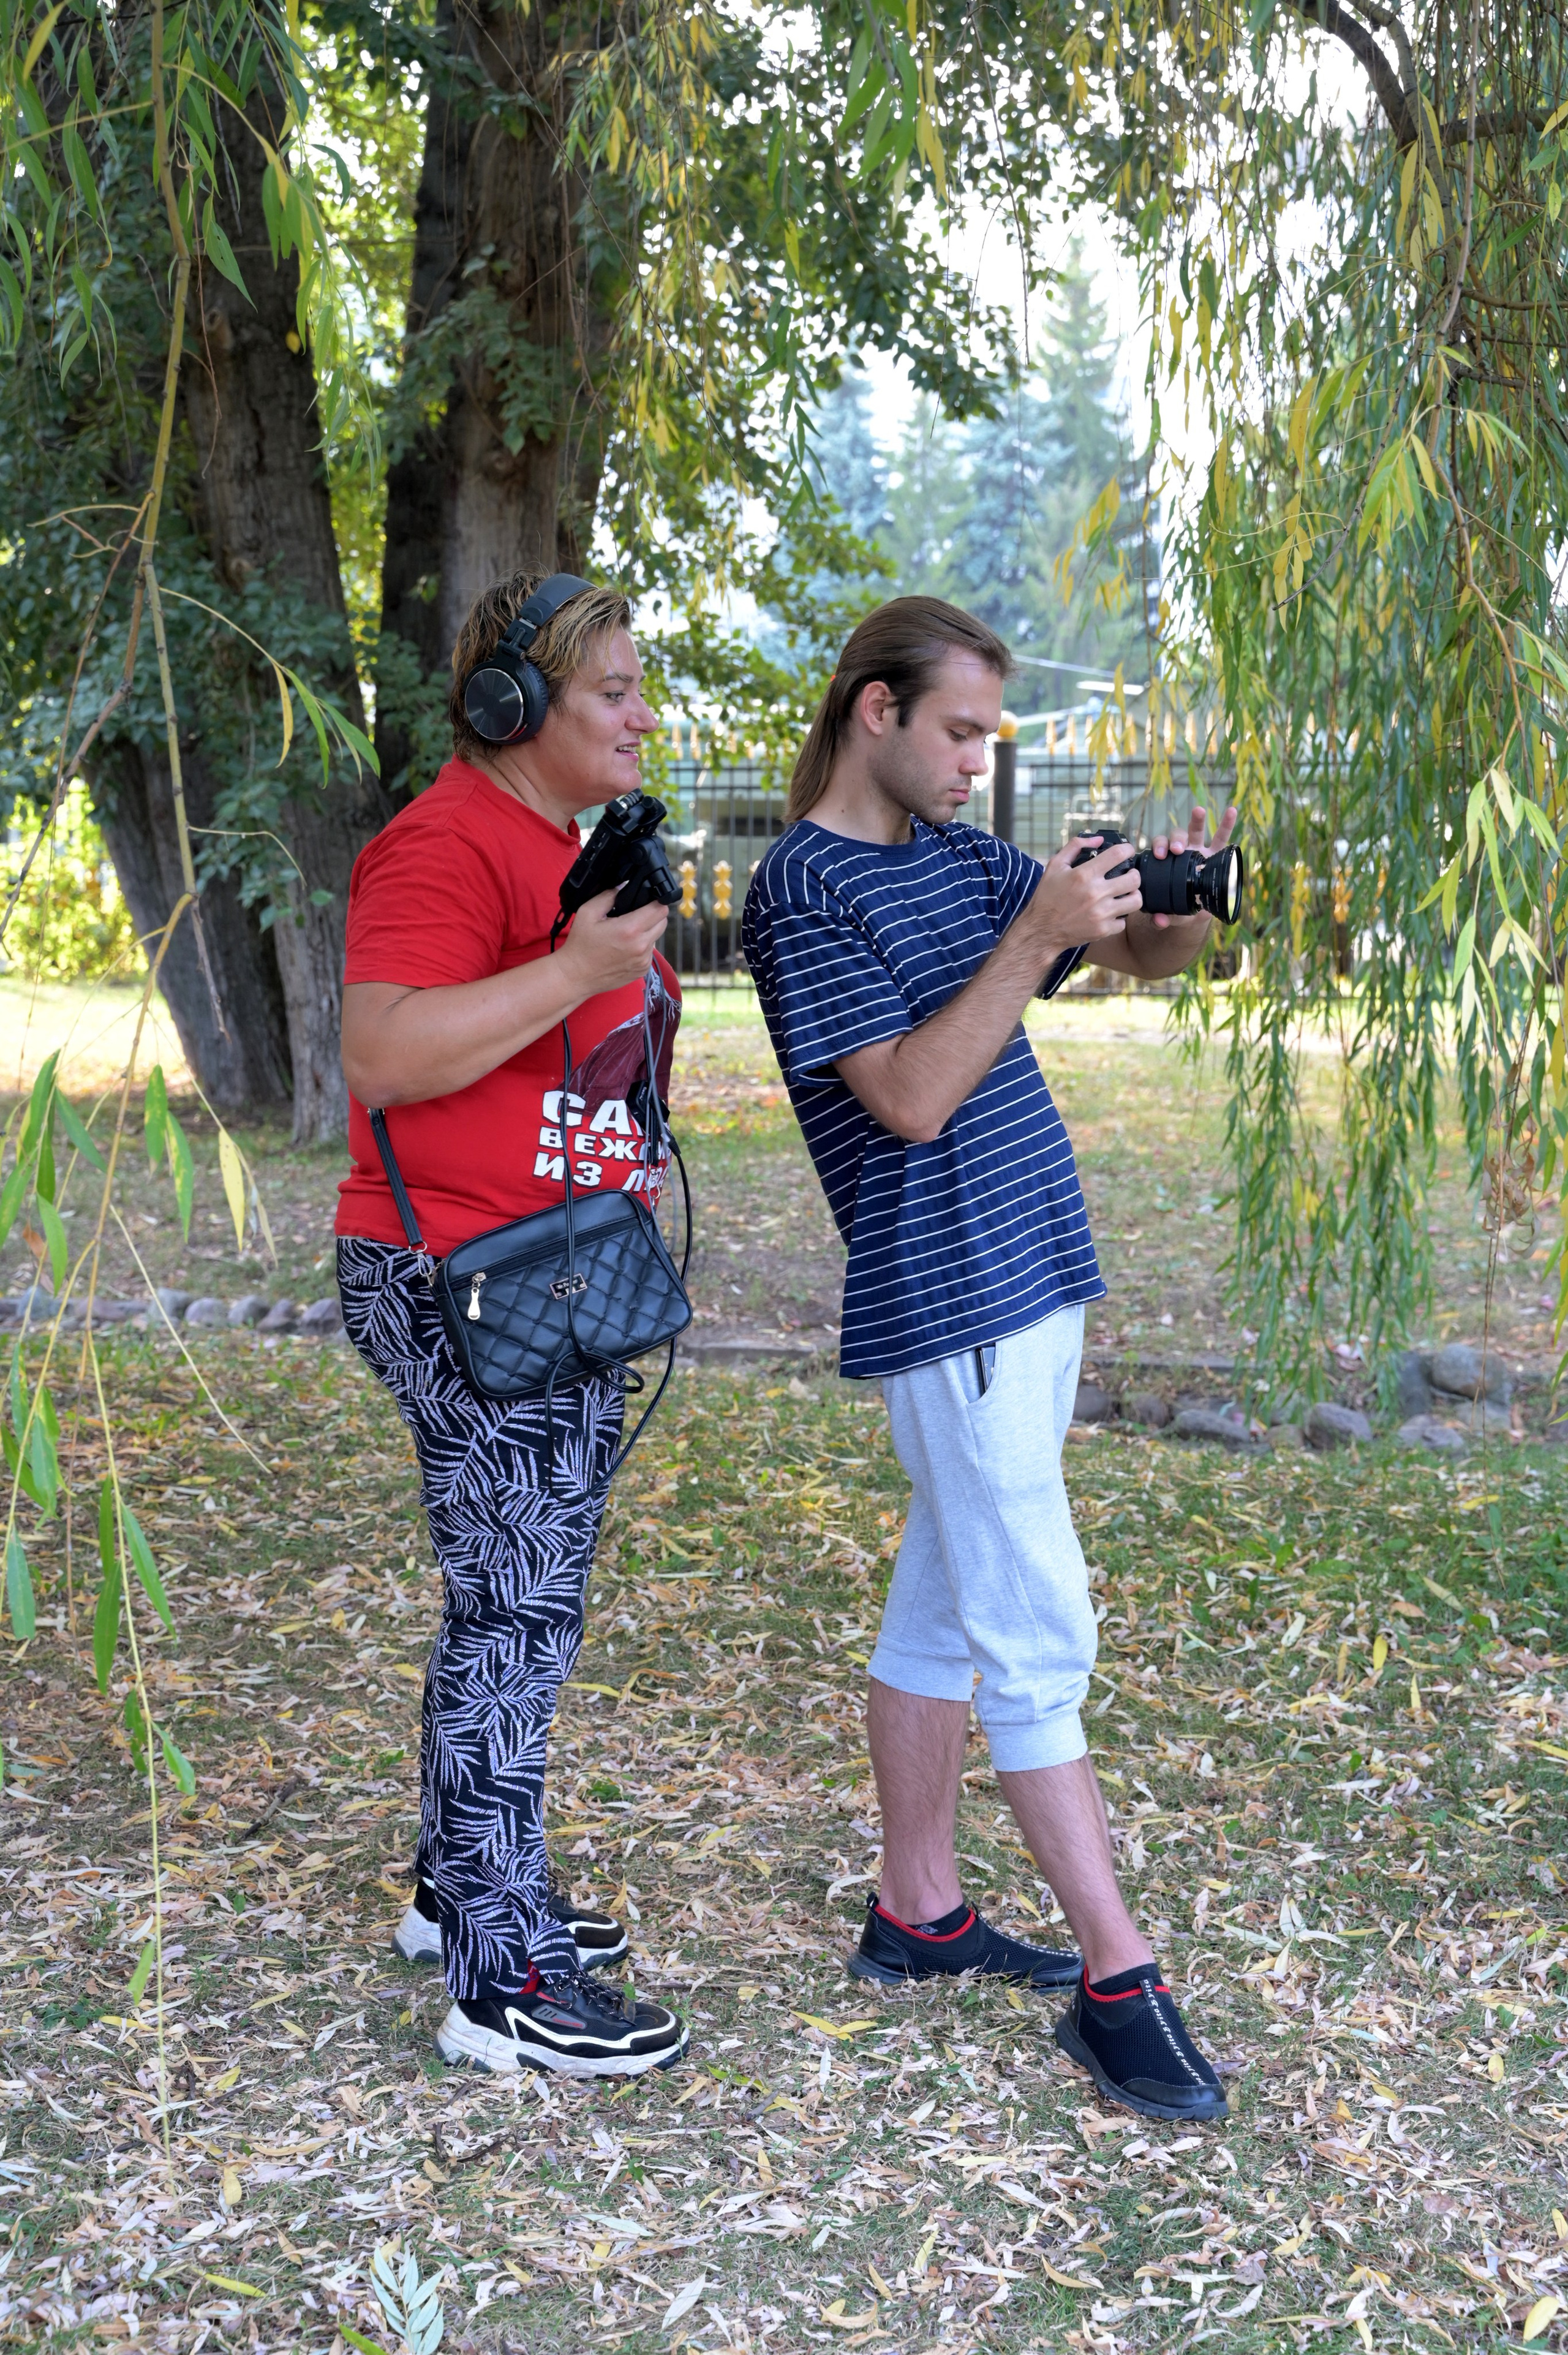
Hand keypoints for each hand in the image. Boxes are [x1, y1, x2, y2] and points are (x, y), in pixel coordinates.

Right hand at [557, 887, 668, 992]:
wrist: (576, 976)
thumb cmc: (580, 945)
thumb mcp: (588, 913)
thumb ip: (608, 896)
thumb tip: (623, 886)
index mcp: (630, 929)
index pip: (660, 909)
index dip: (656, 901)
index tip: (648, 900)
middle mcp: (641, 946)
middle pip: (662, 922)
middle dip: (653, 915)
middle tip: (636, 914)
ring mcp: (643, 960)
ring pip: (656, 937)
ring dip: (647, 932)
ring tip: (627, 932)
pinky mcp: (642, 970)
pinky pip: (650, 952)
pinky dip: (642, 947)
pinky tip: (625, 947)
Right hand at [1024, 836, 1144, 953]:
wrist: (1041, 929)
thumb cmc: (1047, 897)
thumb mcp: (1055, 865)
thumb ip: (1075, 846)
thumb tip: (1098, 840)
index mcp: (1084, 875)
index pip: (1118, 854)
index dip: (1127, 849)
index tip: (1127, 851)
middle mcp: (1095, 893)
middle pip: (1134, 879)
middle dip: (1134, 874)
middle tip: (1128, 875)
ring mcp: (1101, 913)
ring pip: (1135, 901)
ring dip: (1133, 895)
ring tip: (1125, 894)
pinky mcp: (1103, 930)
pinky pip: (1123, 921)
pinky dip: (1119, 917)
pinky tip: (1111, 912)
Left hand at [1142, 803, 1238, 928]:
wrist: (1197, 911)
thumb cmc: (1180, 908)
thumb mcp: (1173, 913)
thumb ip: (1164, 917)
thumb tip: (1158, 921)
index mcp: (1168, 863)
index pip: (1161, 848)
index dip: (1160, 847)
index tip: (1161, 854)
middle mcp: (1182, 853)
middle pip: (1176, 836)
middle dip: (1176, 838)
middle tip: (1177, 848)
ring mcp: (1200, 850)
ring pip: (1197, 831)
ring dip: (1197, 820)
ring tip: (1198, 811)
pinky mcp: (1217, 853)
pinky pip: (1223, 837)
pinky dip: (1227, 824)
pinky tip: (1232, 810)